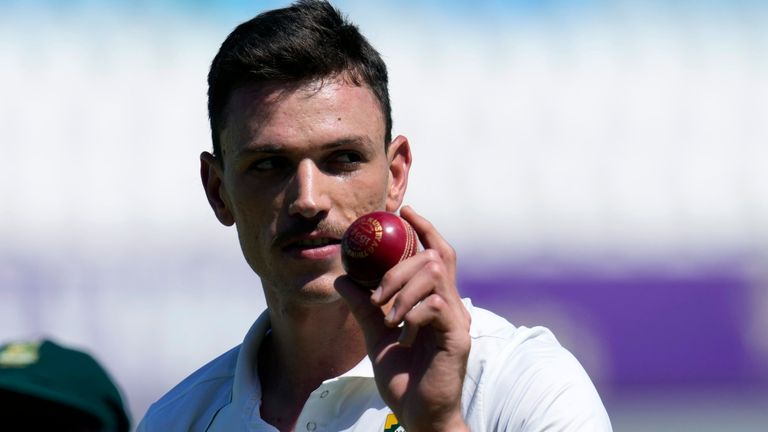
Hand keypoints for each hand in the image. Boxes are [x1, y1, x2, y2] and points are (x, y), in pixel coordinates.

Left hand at [335, 206, 471, 431]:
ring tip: (387, 314)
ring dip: (403, 289)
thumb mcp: (377, 335)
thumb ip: (364, 306)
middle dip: (400, 266)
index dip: (425, 229)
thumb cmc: (404, 378)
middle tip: (377, 291)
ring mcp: (457, 321)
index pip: (438, 254)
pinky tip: (401, 329)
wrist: (418, 416)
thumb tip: (343, 277)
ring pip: (434, 276)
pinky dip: (412, 311)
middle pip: (435, 258)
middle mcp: (452, 306)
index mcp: (437, 302)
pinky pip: (435, 306)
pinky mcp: (458, 339)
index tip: (405, 211)